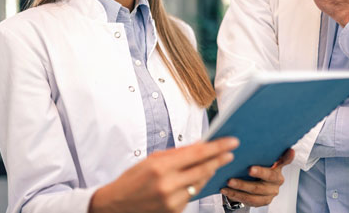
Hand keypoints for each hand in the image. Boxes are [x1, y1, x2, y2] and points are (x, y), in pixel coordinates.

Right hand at [89, 137, 238, 212]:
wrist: (117, 205)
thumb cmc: (132, 180)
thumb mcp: (152, 160)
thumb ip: (177, 153)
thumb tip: (199, 145)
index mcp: (161, 167)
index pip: (196, 154)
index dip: (216, 147)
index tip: (229, 142)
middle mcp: (168, 185)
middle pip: (203, 169)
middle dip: (219, 159)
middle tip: (231, 151)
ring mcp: (172, 201)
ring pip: (200, 183)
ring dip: (209, 172)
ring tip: (216, 162)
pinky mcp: (174, 211)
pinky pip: (191, 195)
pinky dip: (196, 185)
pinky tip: (197, 178)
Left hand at [220, 148, 294, 206]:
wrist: (253, 187)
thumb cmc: (256, 167)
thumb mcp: (259, 158)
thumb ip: (260, 150)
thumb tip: (250, 134)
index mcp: (278, 167)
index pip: (285, 160)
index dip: (288, 157)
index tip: (290, 150)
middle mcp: (277, 180)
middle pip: (269, 176)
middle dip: (259, 172)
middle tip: (249, 169)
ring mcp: (270, 192)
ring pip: (256, 190)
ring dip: (241, 186)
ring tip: (229, 181)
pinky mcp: (262, 202)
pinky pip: (249, 200)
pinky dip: (236, 195)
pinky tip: (226, 189)